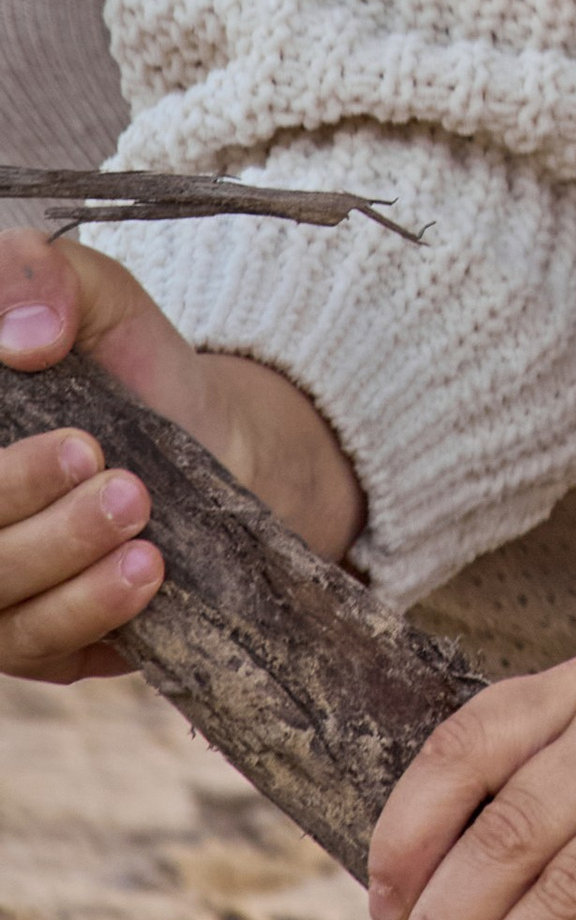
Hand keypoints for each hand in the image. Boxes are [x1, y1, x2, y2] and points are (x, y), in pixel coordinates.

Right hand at [0, 226, 363, 682]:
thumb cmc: (124, 362)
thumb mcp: (91, 293)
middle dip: (12, 497)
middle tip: (96, 459)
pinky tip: (143, 570)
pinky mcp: (28, 641)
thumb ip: (40, 277)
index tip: (57, 424)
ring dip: (59, 551)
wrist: (212, 441)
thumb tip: (22, 337)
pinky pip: (34, 642)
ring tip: (134, 504)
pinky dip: (86, 607)